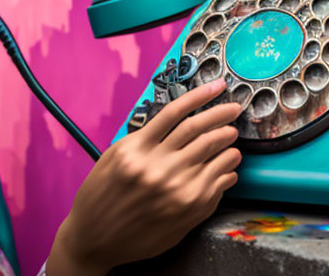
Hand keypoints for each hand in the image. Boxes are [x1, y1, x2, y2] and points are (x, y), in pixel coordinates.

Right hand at [46, 78, 241, 275]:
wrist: (95, 239)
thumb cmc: (101, 198)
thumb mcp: (113, 157)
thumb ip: (143, 138)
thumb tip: (176, 120)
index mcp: (136, 150)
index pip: (176, 113)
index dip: (201, 96)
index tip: (217, 87)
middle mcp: (157, 167)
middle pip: (201, 130)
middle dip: (223, 115)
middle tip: (233, 110)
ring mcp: (176, 189)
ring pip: (215, 154)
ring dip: (229, 143)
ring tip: (231, 138)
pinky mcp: (190, 209)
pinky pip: (219, 181)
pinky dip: (228, 170)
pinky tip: (227, 167)